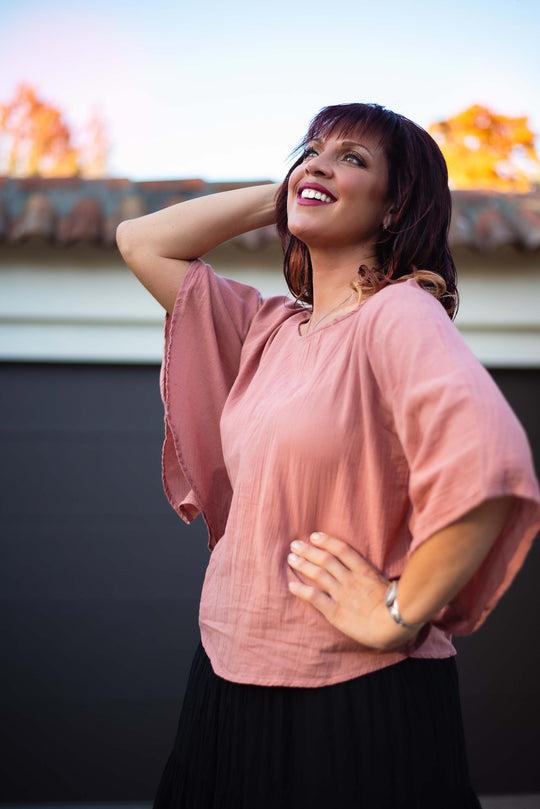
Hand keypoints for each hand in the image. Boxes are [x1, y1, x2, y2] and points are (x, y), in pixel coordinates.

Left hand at [287, 532, 419, 649]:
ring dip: (303, 565)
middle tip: (295, 545)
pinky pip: (314, 597)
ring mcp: (342, 594)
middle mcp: (351, 579)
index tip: (314, 536)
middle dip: (309, 551)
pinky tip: (290, 585)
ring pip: (318, 574)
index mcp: (365, 571)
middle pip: (326, 560)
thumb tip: (373, 575)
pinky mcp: (335, 611)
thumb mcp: (389, 585)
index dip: (327, 541)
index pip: (342, 550)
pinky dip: (301, 590)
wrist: (394, 625)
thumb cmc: (399, 608)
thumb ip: (377, 578)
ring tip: (291, 558)